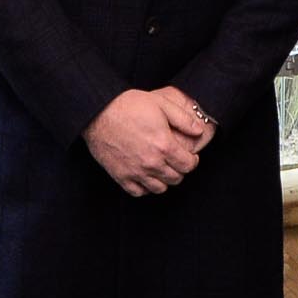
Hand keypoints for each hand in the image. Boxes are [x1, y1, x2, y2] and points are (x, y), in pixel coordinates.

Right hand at [84, 88, 202, 195]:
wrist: (98, 112)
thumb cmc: (128, 106)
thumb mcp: (161, 104)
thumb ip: (184, 119)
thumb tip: (199, 130)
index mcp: (164, 146)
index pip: (188, 165)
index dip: (193, 161)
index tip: (190, 157)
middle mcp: (151, 163)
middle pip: (176, 178)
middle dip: (180, 170)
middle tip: (176, 162)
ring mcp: (135, 172)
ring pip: (159, 188)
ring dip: (164, 180)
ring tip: (162, 169)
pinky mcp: (120, 176)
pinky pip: (139, 192)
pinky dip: (145, 188)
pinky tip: (145, 177)